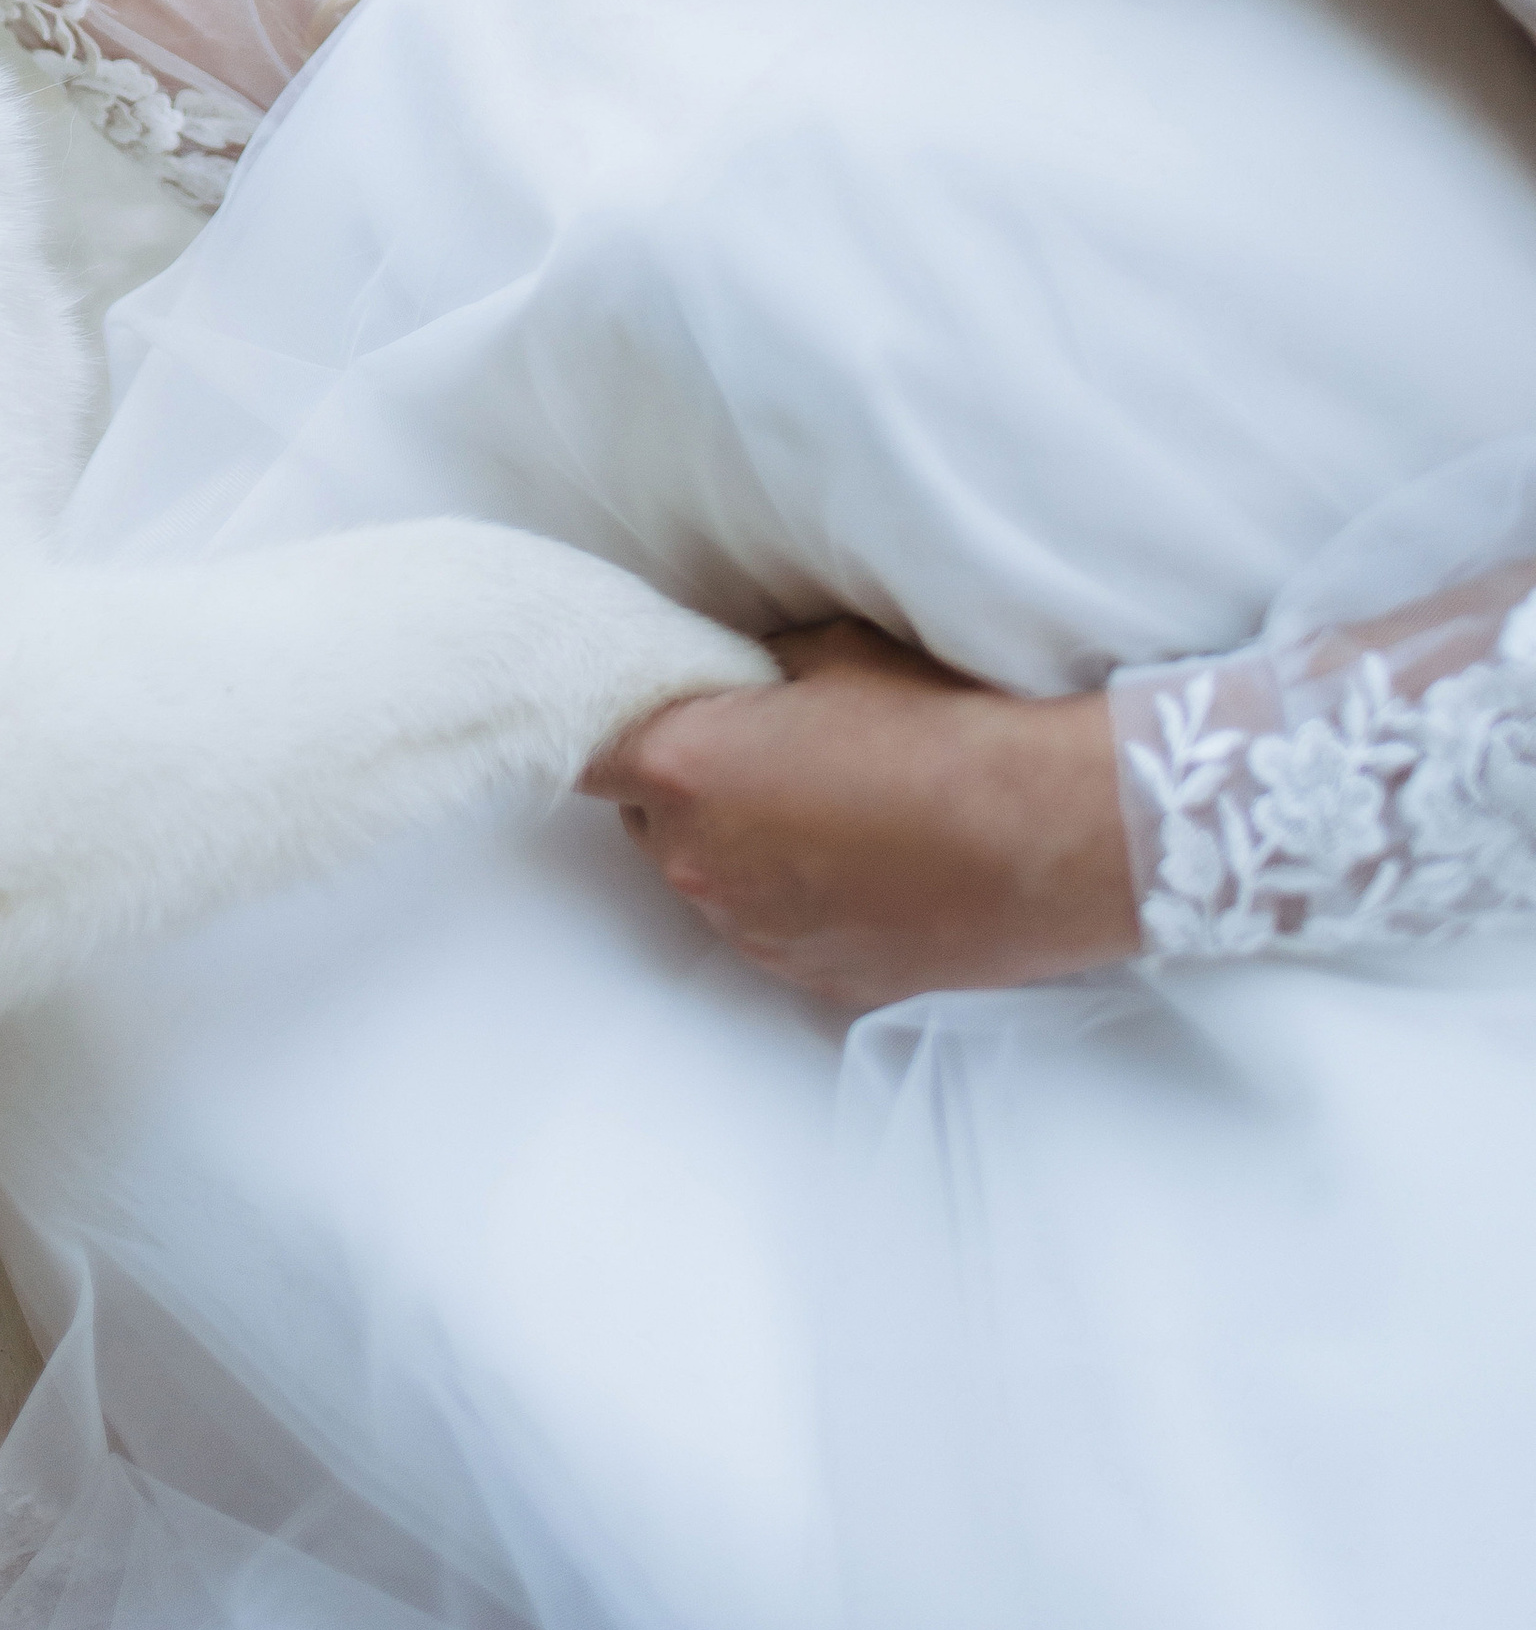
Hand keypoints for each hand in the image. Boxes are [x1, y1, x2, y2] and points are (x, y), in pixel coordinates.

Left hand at [583, 619, 1137, 1011]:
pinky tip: (863, 863)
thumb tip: (738, 682)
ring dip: (741, 845)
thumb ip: (753, 672)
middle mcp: (695, 865)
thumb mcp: (831, 651)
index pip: (588, 751)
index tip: (645, 712)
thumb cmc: (938, 727)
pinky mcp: (808, 978)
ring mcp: (751, 932)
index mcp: (683, 771)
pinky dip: (794, 896)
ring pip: (711, 877)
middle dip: (685, 783)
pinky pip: (769, 926)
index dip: (611, 727)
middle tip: (764, 747)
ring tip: (832, 806)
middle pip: (648, 818)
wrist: (1042, 836)